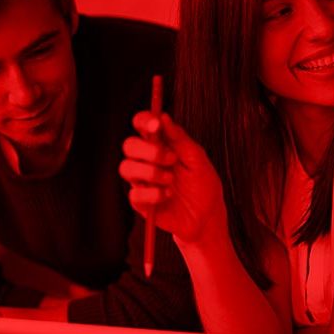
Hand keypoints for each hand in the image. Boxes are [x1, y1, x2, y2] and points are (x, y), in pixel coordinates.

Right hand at [119, 112, 228, 243]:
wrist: (207, 216)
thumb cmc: (203, 184)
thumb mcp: (197, 159)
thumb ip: (180, 138)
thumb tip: (163, 117)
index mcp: (161, 144)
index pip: (142, 124)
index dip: (144, 120)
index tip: (155, 125)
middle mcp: (147, 160)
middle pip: (129, 145)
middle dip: (148, 151)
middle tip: (171, 159)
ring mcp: (142, 180)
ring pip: (126, 168)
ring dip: (150, 172)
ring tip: (171, 180)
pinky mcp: (141, 201)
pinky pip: (135, 193)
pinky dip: (153, 194)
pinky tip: (169, 195)